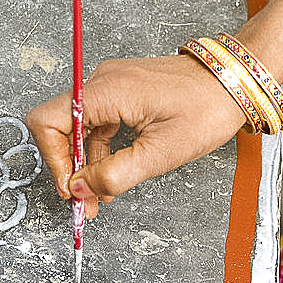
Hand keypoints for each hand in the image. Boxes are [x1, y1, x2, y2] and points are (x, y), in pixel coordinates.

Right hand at [25, 54, 246, 217]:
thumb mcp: (160, 153)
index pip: (49, 122)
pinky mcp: (122, 92)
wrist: (234, 82)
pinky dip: (99, 150)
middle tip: (84, 200)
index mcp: (107, 91)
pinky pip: (96, 123)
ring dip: (85, 163)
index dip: (53, 159)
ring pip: (77, 128)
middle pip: (60, 126)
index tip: (70, 187)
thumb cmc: (207, 108)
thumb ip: (115, 174)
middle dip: (69, 167)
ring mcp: (112, 85)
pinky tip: (112, 172)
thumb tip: (79, 187)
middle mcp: (103, 82)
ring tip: (101, 193)